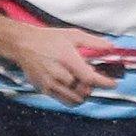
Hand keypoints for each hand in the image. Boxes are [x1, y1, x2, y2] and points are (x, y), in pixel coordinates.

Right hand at [3, 24, 118, 105]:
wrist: (23, 45)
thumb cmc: (48, 39)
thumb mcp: (73, 35)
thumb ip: (94, 42)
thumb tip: (111, 47)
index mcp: (67, 60)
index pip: (90, 78)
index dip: (104, 83)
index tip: (113, 83)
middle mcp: (59, 74)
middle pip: (84, 90)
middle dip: (93, 87)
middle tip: (93, 79)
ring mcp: (50, 84)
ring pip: (75, 99)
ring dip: (83, 95)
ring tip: (83, 86)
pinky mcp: (43, 89)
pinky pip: (63, 100)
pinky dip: (72, 98)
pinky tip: (73, 90)